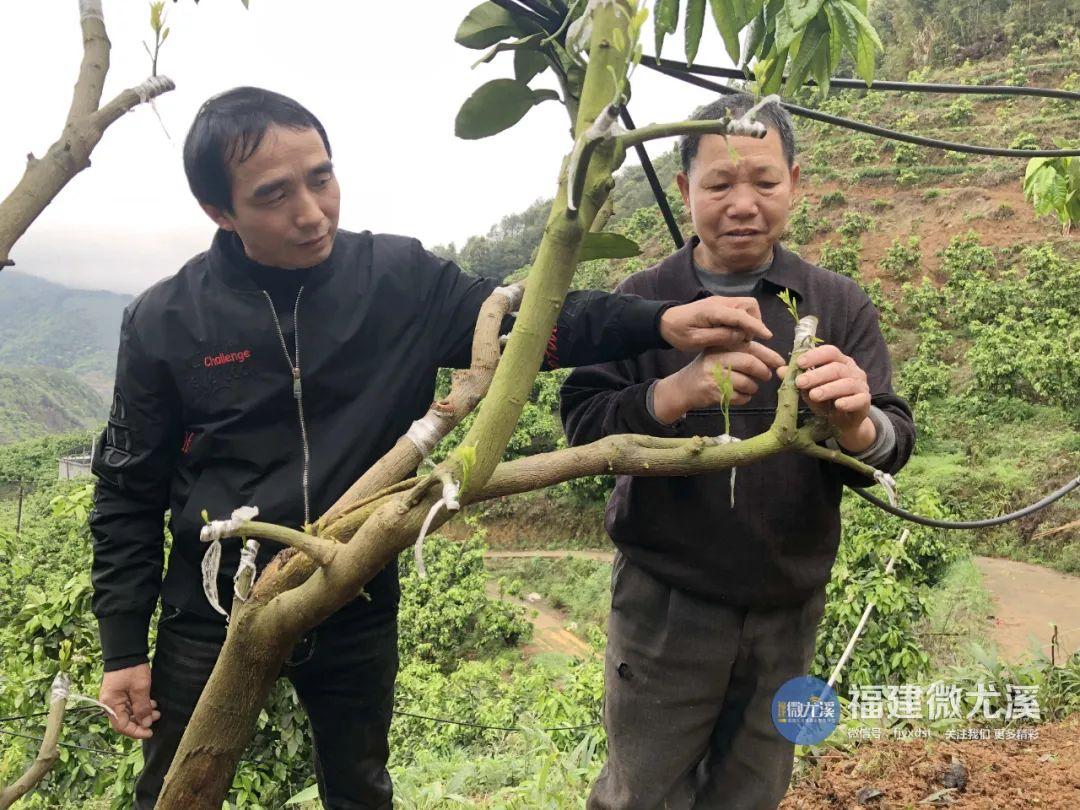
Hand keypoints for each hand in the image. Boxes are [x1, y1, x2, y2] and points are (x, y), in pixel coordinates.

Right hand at [99, 664, 159, 739]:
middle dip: (141, 721)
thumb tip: (145, 724)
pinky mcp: (120, 693)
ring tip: (156, 710)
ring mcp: (114, 698)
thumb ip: (142, 707)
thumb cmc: (132, 668)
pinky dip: (140, 706)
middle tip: (156, 717)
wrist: (126, 650)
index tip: (150, 732)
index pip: (122, 726)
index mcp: (111, 704)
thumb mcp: (140, 688)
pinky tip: (151, 703)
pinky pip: (129, 705)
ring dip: (142, 713)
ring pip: (128, 713)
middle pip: (125, 720)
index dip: (136, 732)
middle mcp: (110, 703)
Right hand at [653, 341, 785, 423]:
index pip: (749, 347)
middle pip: (749, 363)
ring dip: (754, 387)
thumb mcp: (719, 354)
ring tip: (752, 387)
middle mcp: (717, 359)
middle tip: (767, 376)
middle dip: (763, 371)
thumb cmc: (706, 369)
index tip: (780, 362)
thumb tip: (773, 359)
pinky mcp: (714, 393)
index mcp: (721, 346)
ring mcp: (714, 377)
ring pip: (746, 382)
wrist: (683, 387)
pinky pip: (739, 397)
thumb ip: (741, 352)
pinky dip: (745, 398)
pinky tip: (742, 395)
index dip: (768, 355)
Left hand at [659, 296, 772, 352]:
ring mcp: (721, 301)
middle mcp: (720, 302)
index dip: (756, 326)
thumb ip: (719, 337)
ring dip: (750, 321)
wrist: (666, 321)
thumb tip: (741, 336)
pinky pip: (740, 309)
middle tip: (745, 340)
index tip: (767, 336)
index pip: (741, 315)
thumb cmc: (678, 333)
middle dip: (754, 322)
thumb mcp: (696, 340)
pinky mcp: (721, 305)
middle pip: (749, 305)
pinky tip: (734, 333)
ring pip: (747, 306)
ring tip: (739, 338)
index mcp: (713, 310)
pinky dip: (743, 320)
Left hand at [779, 344, 874, 451]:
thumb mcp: (809, 389)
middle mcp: (852, 370)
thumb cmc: (826, 400)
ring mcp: (861, 385)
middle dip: (816, 375)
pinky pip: (859, 399)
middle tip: (800, 382)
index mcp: (839, 361)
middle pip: (836, 368)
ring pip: (846, 383)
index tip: (799, 363)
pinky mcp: (865, 401)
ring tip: (813, 395)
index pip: (829, 352)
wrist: (843, 422)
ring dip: (828, 389)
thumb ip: (798, 379)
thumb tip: (780, 370)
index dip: (815, 356)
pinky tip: (838, 405)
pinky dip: (848, 402)